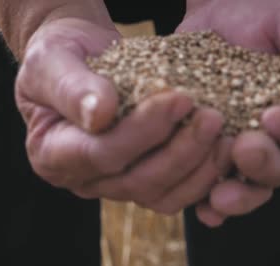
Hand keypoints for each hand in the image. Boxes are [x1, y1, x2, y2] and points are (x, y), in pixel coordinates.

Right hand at [16, 17, 230, 213]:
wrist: (79, 58)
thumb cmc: (59, 55)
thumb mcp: (52, 59)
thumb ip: (71, 87)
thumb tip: (100, 114)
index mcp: (52, 155)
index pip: (101, 153)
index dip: (142, 131)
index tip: (179, 97)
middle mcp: (84, 180)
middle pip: (137, 181)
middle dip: (180, 151)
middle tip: (213, 117)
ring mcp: (115, 185)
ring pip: (162, 195)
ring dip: (199, 169)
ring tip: (227, 135)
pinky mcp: (144, 181)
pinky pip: (177, 191)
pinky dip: (204, 175)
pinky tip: (226, 148)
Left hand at [178, 0, 279, 225]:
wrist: (220, 12)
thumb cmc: (267, 16)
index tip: (272, 116)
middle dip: (264, 165)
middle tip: (243, 149)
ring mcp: (246, 149)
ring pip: (251, 186)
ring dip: (238, 197)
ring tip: (219, 197)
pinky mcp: (212, 153)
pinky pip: (215, 186)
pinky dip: (211, 205)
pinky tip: (203, 210)